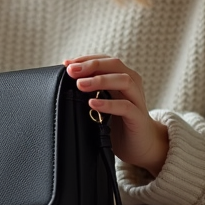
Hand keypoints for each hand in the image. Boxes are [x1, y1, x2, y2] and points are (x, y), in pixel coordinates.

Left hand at [64, 55, 168, 175]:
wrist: (141, 146)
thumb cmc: (118, 122)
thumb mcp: (102, 102)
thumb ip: (89, 92)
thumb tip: (64, 82)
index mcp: (122, 77)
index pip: (104, 60)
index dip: (86, 59)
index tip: (66, 64)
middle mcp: (131, 84)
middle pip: (114, 64)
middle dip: (91, 65)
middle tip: (71, 71)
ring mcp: (137, 99)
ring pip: (123, 80)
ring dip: (100, 80)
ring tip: (80, 85)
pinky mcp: (138, 117)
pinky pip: (125, 106)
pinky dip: (108, 103)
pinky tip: (93, 103)